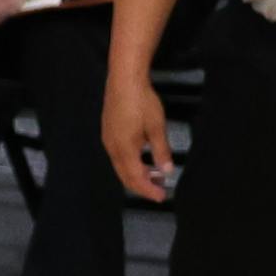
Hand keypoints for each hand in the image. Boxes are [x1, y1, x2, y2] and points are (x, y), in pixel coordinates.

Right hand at [102, 74, 172, 201]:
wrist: (124, 78)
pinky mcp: (108, 131)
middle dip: (142, 186)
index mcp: (124, 148)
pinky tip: (143, 160)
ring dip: (137, 174)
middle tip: (159, 191)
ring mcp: (108, 138)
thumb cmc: (141, 101)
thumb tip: (167, 171)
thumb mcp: (157, 127)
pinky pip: (118, 156)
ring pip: (120, 166)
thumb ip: (161, 151)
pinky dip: (131, 163)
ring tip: (155, 176)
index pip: (136, 178)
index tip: (161, 197)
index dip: (148, 190)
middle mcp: (112, 147)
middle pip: (125, 175)